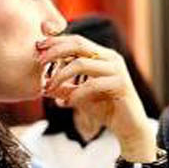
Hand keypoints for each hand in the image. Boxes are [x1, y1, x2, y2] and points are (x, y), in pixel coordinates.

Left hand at [37, 34, 151, 153]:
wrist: (129, 127)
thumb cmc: (105, 108)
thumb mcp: (79, 96)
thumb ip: (64, 88)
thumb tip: (42, 86)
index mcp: (103, 56)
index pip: (77, 40)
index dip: (57, 41)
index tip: (39, 46)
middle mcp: (111, 58)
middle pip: (79, 44)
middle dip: (56, 51)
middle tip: (39, 61)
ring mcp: (117, 70)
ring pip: (82, 63)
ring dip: (61, 75)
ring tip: (49, 88)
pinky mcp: (121, 84)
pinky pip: (92, 84)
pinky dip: (76, 93)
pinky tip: (67, 103)